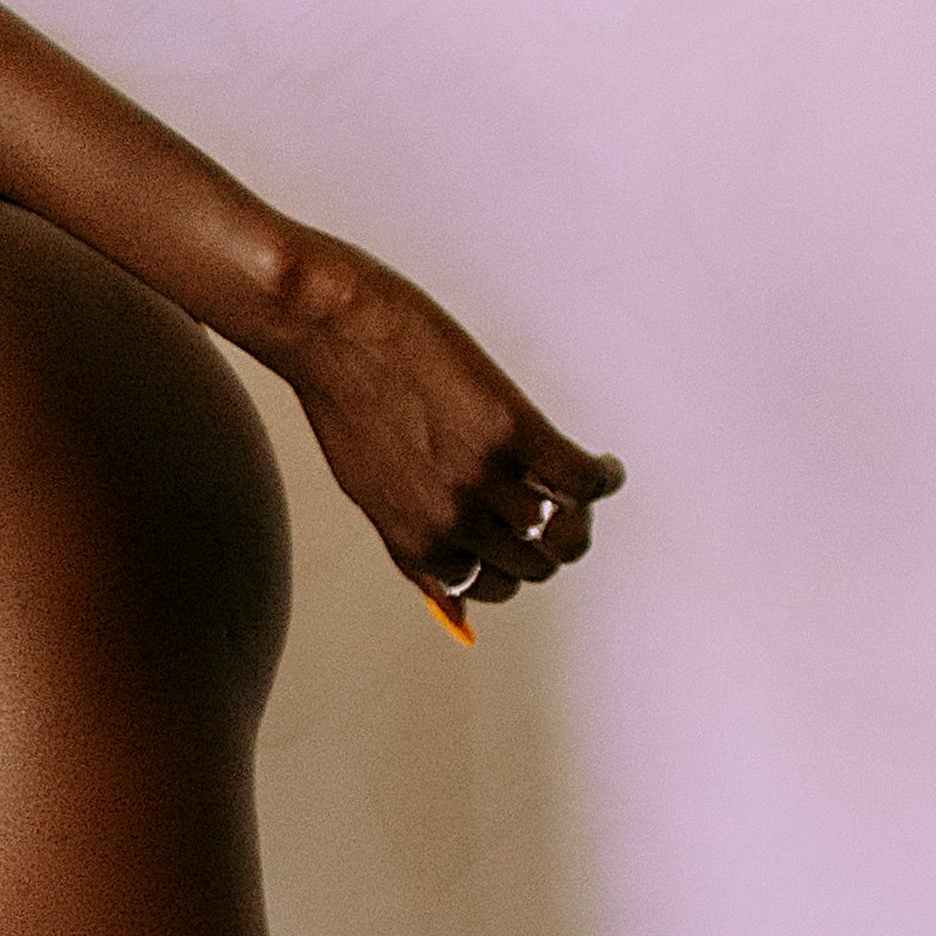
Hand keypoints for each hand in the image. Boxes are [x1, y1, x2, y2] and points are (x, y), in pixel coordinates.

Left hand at [267, 242, 620, 618]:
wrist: (331, 328)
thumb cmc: (346, 399)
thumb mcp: (371, 494)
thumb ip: (414, 549)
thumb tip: (454, 607)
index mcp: (416, 541)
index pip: (494, 587)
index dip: (516, 562)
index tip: (523, 533)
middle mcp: (450, 521)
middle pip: (538, 564)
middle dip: (554, 538)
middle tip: (556, 497)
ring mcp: (482, 477)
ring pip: (568, 532)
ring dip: (585, 511)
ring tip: (582, 481)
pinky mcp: (510, 429)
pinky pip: (582, 477)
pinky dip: (604, 475)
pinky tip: (602, 463)